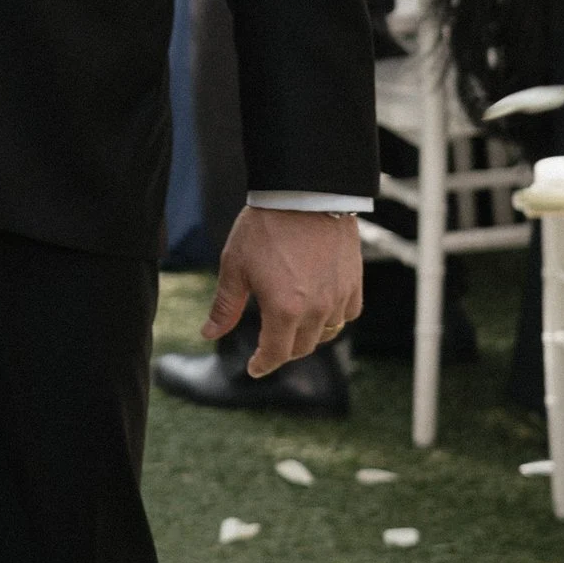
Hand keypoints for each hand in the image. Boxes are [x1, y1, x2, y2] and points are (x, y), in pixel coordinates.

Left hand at [202, 207, 362, 372]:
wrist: (306, 194)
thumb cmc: (265, 227)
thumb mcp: (235, 266)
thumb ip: (225, 306)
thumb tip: (209, 333)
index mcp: (284, 309)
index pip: (276, 353)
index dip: (263, 364)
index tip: (254, 368)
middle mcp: (316, 309)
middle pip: (302, 347)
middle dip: (283, 351)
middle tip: (269, 346)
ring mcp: (338, 296)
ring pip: (326, 332)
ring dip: (309, 335)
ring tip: (293, 327)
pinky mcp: (354, 281)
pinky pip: (347, 313)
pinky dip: (334, 317)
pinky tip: (320, 308)